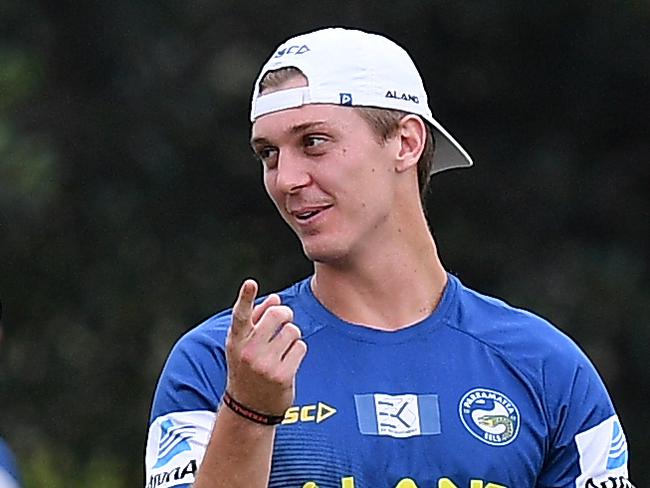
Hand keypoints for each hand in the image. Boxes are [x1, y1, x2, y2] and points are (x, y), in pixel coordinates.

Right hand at [224, 279, 306, 416]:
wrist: (248, 408)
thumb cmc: (247, 368)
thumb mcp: (243, 345)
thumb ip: (256, 318)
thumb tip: (276, 299)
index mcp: (236, 340)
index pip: (241, 315)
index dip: (245, 297)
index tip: (250, 283)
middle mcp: (248, 352)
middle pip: (278, 315)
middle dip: (286, 314)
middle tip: (285, 320)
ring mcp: (265, 365)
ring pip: (293, 331)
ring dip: (292, 336)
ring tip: (283, 348)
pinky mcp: (282, 375)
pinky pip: (301, 347)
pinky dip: (298, 351)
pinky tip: (288, 361)